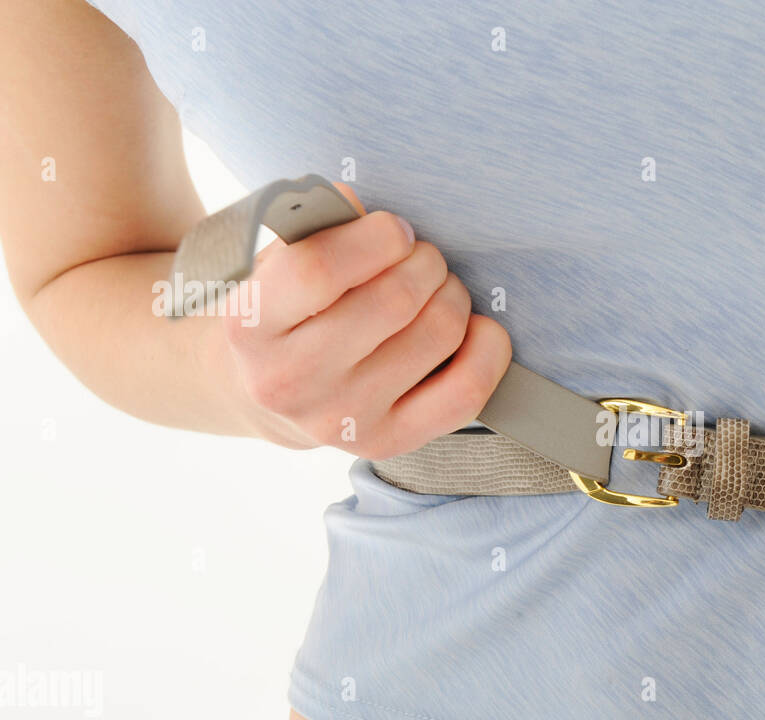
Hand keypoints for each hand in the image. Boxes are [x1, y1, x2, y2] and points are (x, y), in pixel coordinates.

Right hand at [218, 184, 510, 456]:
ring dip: (453, 295)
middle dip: (424, 262)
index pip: (319, 270)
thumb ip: (314, 226)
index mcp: (249, 323)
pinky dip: (487, 349)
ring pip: (438, 334)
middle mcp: (290, 380)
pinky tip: (475, 329)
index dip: (376, 237)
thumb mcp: (276, 260)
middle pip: (395, 300)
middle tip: (422, 259)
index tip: (394, 230)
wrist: (264, 393)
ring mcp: (340, 419)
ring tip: (437, 290)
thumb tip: (356, 204)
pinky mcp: (387, 442)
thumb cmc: (283, 310)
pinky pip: (464, 392)